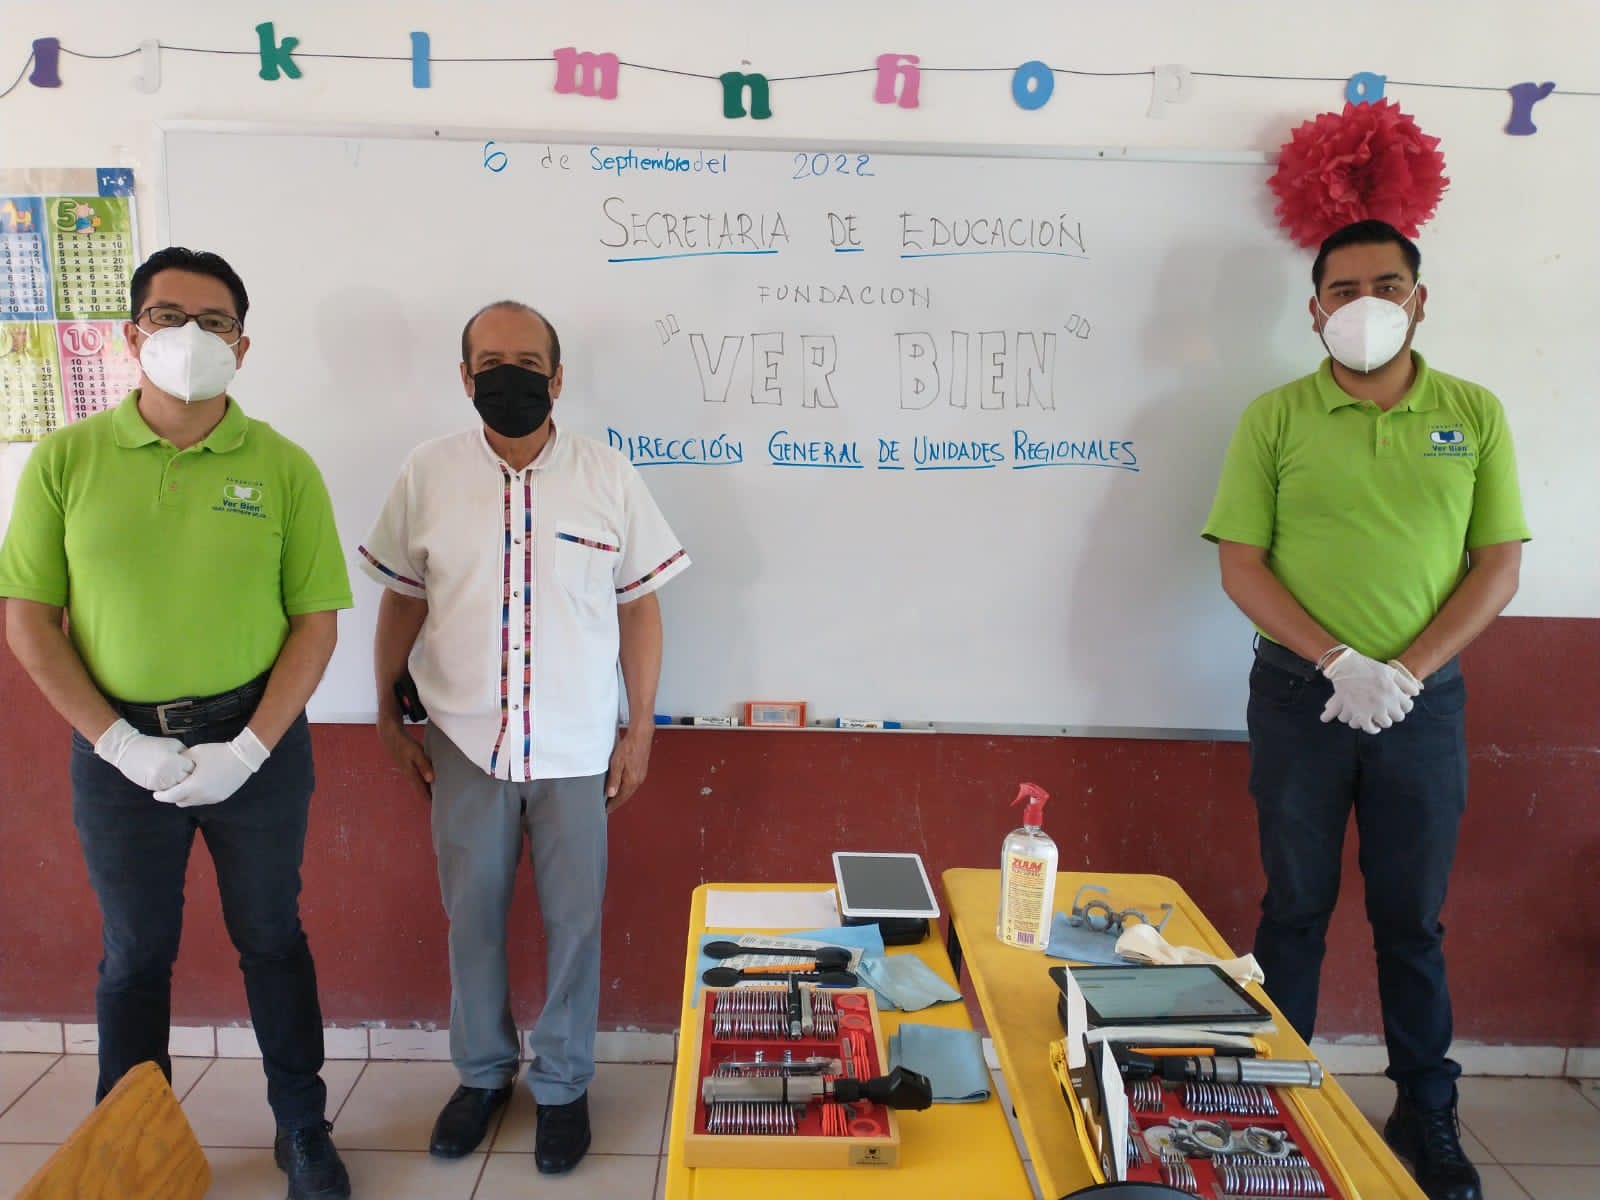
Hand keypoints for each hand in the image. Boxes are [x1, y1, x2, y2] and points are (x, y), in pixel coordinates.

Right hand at [94, 718, 194, 790]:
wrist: (128, 750)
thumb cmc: (152, 745)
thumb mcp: (173, 744)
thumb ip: (186, 753)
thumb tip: (196, 762)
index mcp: (176, 761)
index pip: (193, 769)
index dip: (194, 767)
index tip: (193, 766)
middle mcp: (169, 773)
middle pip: (188, 781)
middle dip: (189, 778)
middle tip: (188, 774)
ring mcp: (160, 782)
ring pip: (178, 788)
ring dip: (179, 784)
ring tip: (177, 777)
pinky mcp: (153, 786)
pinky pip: (167, 790)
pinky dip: (169, 787)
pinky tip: (169, 780)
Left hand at [153, 728, 268, 807]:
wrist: (243, 758)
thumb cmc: (217, 753)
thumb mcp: (195, 753)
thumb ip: (181, 762)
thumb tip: (173, 765)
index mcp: (193, 786)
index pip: (171, 796)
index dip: (161, 796)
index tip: (156, 793)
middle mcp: (202, 796)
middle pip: (180, 802)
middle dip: (174, 796)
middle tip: (173, 786)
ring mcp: (212, 798)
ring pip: (192, 803)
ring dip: (187, 796)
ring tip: (187, 785)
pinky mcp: (221, 797)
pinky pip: (203, 800)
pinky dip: (198, 795)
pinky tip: (201, 784)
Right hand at [378, 717, 433, 800]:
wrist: (390, 736)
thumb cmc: (404, 744)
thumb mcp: (416, 753)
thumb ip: (424, 765)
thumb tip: (431, 779)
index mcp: (412, 775)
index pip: (422, 792)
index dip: (430, 800)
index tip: (440, 808)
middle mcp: (410, 776)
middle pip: (421, 790)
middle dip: (430, 797)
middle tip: (442, 804)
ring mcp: (408, 771)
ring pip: (420, 784)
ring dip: (428, 790)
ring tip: (439, 794)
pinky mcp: (409, 766)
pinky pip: (419, 778)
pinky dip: (425, 781)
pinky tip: (432, 780)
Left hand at [604, 727, 651, 812]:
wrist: (641, 736)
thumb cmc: (628, 747)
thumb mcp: (616, 763)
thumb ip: (614, 780)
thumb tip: (611, 794)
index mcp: (631, 781)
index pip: (621, 798)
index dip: (613, 804)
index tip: (606, 809)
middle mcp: (638, 780)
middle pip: (626, 795)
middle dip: (617, 802)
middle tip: (608, 806)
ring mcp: (641, 776)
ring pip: (630, 790)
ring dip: (622, 795)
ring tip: (613, 798)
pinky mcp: (642, 770)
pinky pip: (633, 784)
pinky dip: (626, 788)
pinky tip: (622, 786)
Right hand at [1320, 649, 1420, 733]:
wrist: (1346, 666)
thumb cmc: (1368, 667)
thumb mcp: (1391, 671)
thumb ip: (1406, 683)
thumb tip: (1416, 693)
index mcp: (1394, 692)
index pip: (1408, 707)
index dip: (1404, 705)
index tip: (1400, 704)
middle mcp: (1384, 703)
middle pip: (1397, 717)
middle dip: (1394, 713)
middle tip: (1389, 709)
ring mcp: (1371, 710)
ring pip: (1384, 724)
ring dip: (1383, 721)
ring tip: (1379, 716)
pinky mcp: (1358, 714)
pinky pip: (1367, 727)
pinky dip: (1369, 727)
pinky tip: (1369, 724)